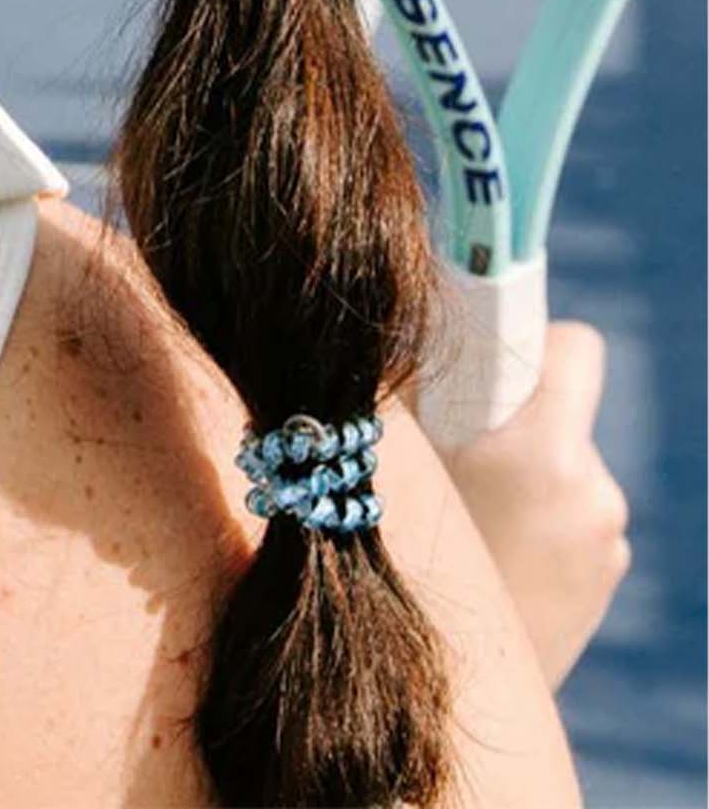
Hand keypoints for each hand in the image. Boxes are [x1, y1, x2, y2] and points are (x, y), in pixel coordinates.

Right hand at [434, 319, 630, 689]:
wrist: (445, 687)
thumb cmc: (407, 560)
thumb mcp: (399, 465)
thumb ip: (410, 391)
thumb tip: (403, 318)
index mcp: (546, 452)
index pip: (575, 348)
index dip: (531, 341)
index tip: (489, 365)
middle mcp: (593, 492)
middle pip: (560, 413)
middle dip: (515, 421)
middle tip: (458, 455)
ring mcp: (606, 540)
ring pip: (564, 468)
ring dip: (525, 477)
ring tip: (470, 519)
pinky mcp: (605, 578)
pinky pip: (573, 518)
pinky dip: (538, 523)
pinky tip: (492, 554)